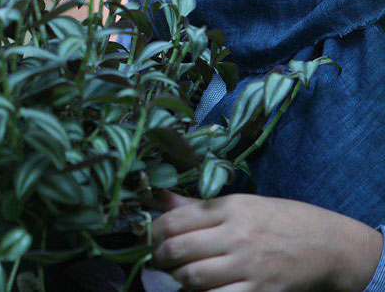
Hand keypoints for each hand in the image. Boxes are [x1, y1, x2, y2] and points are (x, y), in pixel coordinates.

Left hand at [149, 190, 382, 291]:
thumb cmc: (281, 221)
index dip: (154, 231)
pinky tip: (199, 291)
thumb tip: (158, 197)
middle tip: (157, 260)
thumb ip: (199, 206)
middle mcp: (237, 235)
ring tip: (177, 276)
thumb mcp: (242, 204)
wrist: (329, 246)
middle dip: (159, 257)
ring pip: (192, 277)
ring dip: (177, 280)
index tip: (150, 237)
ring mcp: (249, 266)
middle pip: (179, 249)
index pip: (176, 219)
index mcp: (230, 208)